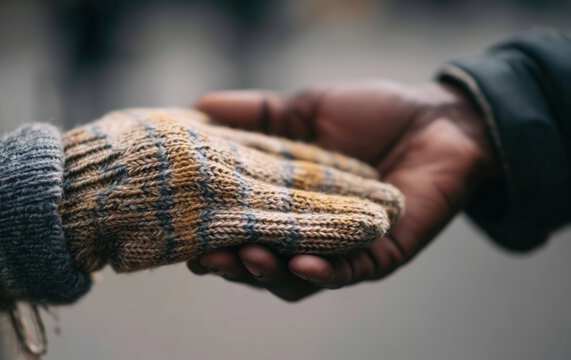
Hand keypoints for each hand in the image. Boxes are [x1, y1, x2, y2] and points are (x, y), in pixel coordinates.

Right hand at [187, 80, 498, 300]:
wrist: (439, 117)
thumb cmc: (373, 114)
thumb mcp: (305, 109)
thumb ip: (257, 112)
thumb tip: (198, 105)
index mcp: (288, 204)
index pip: (242, 228)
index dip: (213, 233)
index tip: (184, 230)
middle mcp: (311, 233)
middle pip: (263, 264)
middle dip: (234, 264)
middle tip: (207, 258)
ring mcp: (345, 249)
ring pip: (300, 279)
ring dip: (271, 273)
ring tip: (248, 258)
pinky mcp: (382, 253)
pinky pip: (350, 271)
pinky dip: (324, 272)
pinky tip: (300, 263)